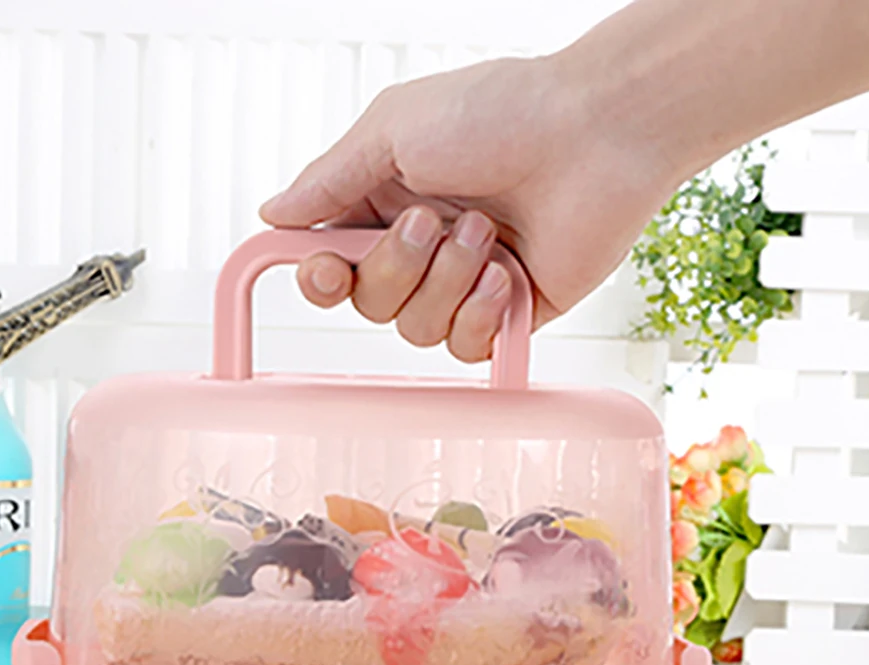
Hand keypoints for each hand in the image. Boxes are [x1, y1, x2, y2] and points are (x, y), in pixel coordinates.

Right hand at [260, 56, 676, 362]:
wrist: (595, 134)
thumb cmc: (501, 112)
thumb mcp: (394, 128)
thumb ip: (329, 180)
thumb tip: (272, 214)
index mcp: (384, 204)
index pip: (330, 264)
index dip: (322, 280)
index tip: (329, 270)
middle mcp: (420, 250)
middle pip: (369, 305)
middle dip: (399, 269)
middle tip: (434, 221)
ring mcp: (463, 284)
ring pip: (415, 330)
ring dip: (447, 282)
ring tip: (488, 233)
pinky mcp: (505, 314)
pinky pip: (464, 349)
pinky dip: (480, 315)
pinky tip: (506, 275)